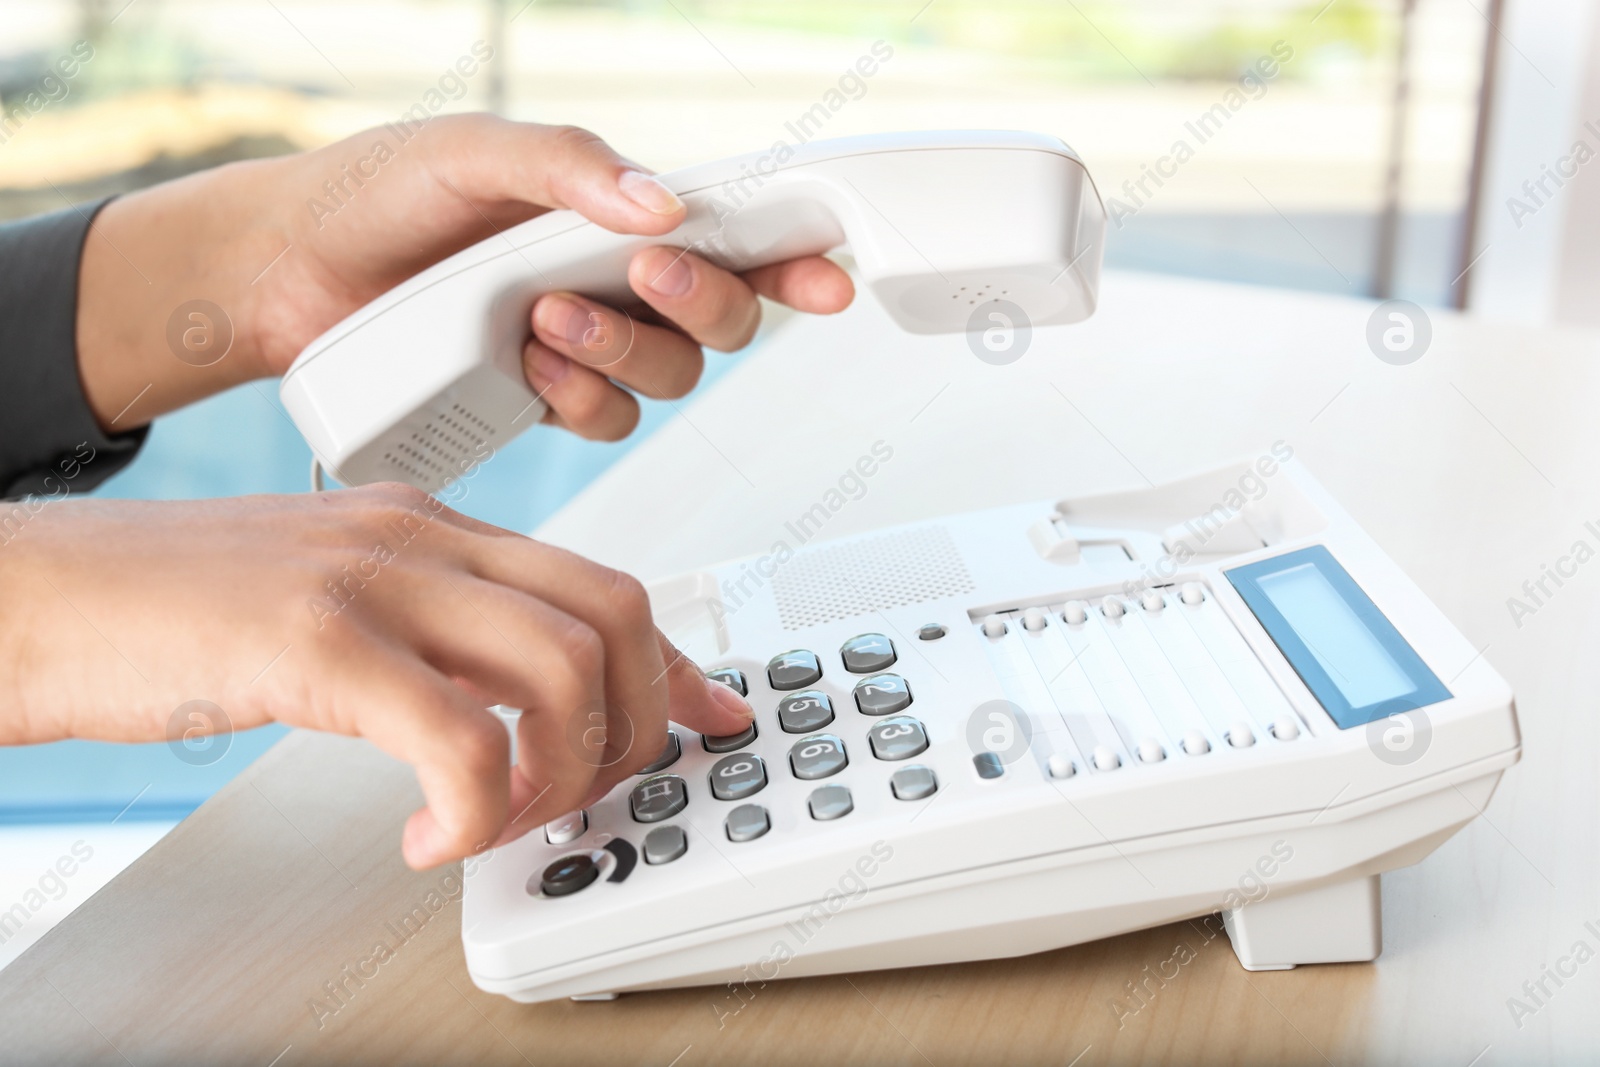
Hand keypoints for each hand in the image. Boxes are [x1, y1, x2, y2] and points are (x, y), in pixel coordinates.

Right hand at [0, 486, 754, 867]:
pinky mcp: (315, 637)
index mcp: (431, 525)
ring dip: (561, 770)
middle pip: (610, 614)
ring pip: (561, 664)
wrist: (33, 594)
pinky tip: (427, 838)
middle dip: (632, 725)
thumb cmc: (167, 611)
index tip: (708, 717)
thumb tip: (501, 711)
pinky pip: (459, 733)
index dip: (673, 665)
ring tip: (499, 821)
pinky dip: (474, 807)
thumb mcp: (333, 608)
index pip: (599, 584)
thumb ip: (425, 643)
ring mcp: (371, 577)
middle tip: (581, 796)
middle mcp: (418, 534)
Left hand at [76, 115, 854, 436]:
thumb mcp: (472, 152)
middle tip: (647, 273)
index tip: (831, 271)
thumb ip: (569, 168)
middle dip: (700, 303)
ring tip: (548, 317)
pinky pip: (606, 420)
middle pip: (723, 318)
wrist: (289, 273)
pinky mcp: (543, 398)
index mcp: (616, 209)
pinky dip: (579, 397)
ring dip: (623, 352)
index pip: (734, 232)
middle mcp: (616, 280)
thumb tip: (662, 206)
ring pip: (669, 378)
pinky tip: (527, 364)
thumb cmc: (376, 195)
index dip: (795, 254)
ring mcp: (584, 345)